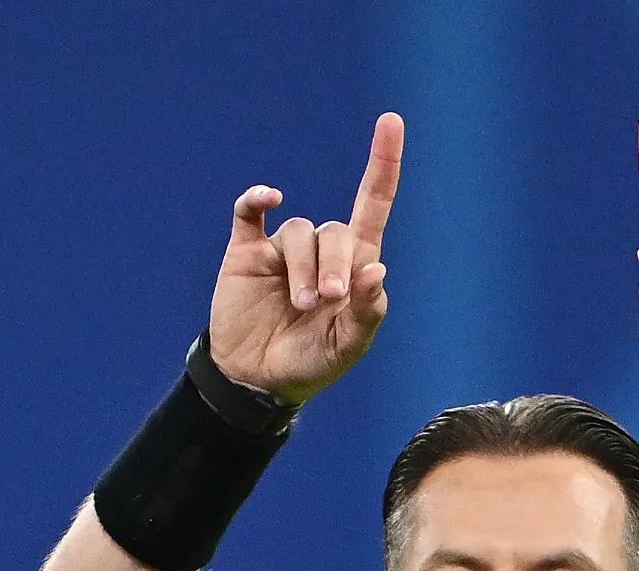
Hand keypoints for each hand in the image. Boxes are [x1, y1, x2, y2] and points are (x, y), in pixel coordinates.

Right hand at [208, 112, 401, 405]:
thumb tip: (376, 268)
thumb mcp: (345, 349)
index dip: (383, 165)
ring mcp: (282, 249)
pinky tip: (270, 197)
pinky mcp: (247, 251)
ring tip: (301, 305)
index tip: (391, 122)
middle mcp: (320, 250)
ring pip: (300, 231)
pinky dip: (257, 198)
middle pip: (335, 231)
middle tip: (326, 301)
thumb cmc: (308, 364)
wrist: (254, 382)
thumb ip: (366, 314)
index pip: (372, 205)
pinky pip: (250, 212)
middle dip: (335, 264)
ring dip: (303, 267)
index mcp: (352, 266)